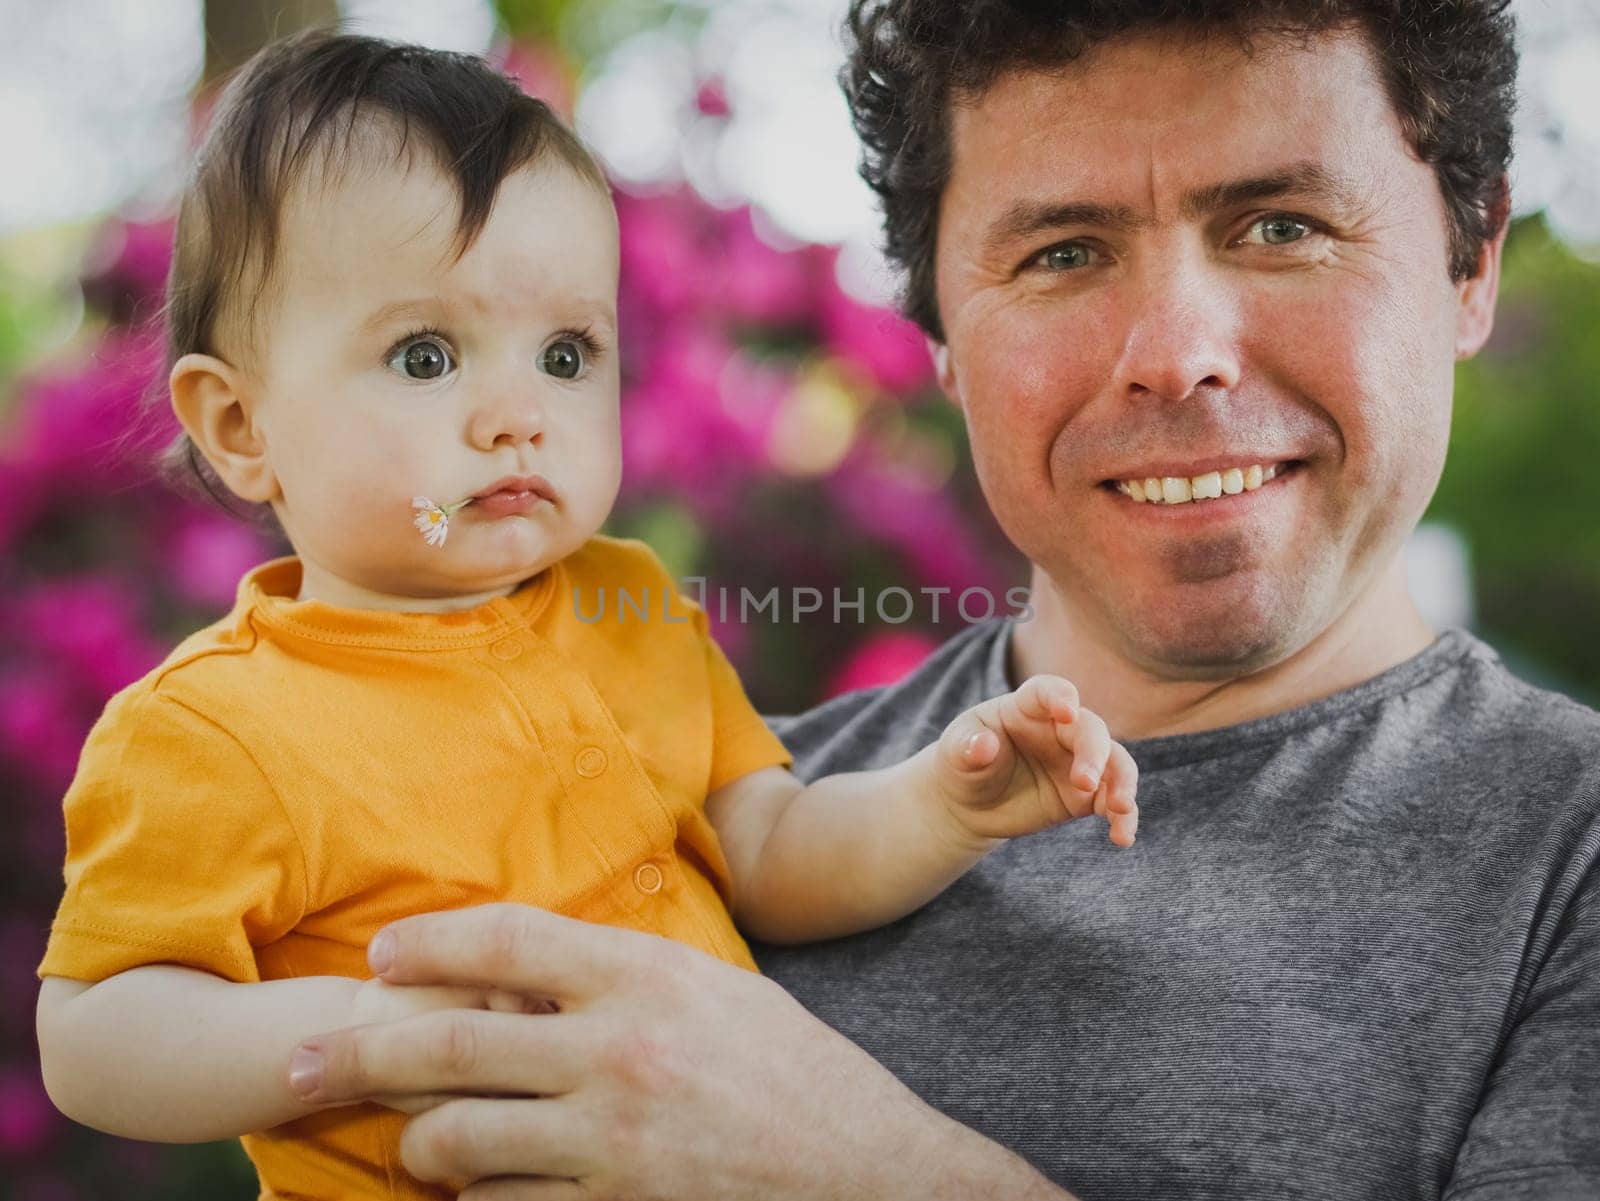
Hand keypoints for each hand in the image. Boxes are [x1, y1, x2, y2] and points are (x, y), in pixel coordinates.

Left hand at [286, 904, 1067, 1199]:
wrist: (875, 1177)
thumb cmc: (798, 1075)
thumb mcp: (719, 992)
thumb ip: (626, 978)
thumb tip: (526, 974)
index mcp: (647, 975)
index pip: (505, 939)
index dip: (427, 943)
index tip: (378, 955)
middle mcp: (617, 1051)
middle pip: (446, 1041)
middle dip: (354, 1052)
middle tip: (297, 1065)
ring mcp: (610, 1143)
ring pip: (454, 1141)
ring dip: (421, 1144)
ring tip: (422, 1142)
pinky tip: (490, 1193)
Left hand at [932, 674, 1138, 845]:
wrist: (970, 803)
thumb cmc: (963, 764)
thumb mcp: (955, 753)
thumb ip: (967, 746)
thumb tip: (983, 744)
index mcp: (1026, 708)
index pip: (1048, 691)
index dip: (1060, 697)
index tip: (1067, 710)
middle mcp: (1060, 729)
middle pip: (1090, 730)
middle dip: (1094, 753)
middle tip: (1084, 782)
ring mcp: (1077, 761)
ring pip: (1115, 762)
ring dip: (1122, 782)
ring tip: (1120, 808)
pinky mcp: (1086, 795)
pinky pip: (1113, 801)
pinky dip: (1124, 817)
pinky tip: (1122, 837)